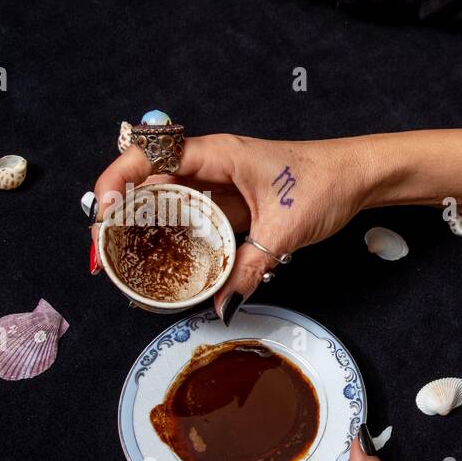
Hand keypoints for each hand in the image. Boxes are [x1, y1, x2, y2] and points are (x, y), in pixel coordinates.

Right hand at [91, 133, 367, 317]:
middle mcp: (211, 165)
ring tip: (129, 261)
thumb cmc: (325, 184)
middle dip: (125, 214)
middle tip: (107, 250)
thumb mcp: (283, 232)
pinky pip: (198, 221)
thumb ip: (249, 269)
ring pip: (173, 205)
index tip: (103, 211)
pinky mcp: (233, 203)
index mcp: (216, 154)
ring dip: (151, 230)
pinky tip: (172, 265)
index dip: (118, 179)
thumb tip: (222, 305)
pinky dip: (182, 240)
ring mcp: (221, 185)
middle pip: (151, 184)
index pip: (149, 155)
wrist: (358, 177)